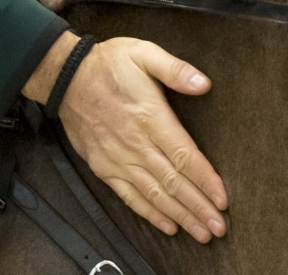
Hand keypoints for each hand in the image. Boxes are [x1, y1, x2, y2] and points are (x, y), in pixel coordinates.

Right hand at [25, 32, 227, 241]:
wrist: (65, 76)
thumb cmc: (108, 64)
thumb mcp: (144, 53)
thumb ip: (175, 69)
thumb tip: (204, 83)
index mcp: (151, 117)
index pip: (185, 156)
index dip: (205, 180)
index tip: (222, 199)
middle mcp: (136, 143)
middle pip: (173, 182)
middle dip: (198, 207)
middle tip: (218, 227)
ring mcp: (119, 158)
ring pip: (154, 194)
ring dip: (179, 215)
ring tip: (200, 232)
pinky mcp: (104, 167)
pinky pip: (129, 196)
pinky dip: (149, 213)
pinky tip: (167, 225)